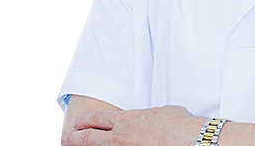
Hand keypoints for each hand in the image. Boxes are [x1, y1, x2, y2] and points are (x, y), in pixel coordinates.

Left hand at [62, 105, 206, 145]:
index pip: (100, 119)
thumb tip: (150, 117)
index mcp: (129, 119)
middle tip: (64, 137)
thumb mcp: (164, 111)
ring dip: (81, 145)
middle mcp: (121, 134)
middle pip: (90, 136)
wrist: (190, 137)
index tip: (78, 123)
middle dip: (74, 136)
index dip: (86, 121)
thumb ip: (150, 115)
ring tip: (68, 144)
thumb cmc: (181, 125)